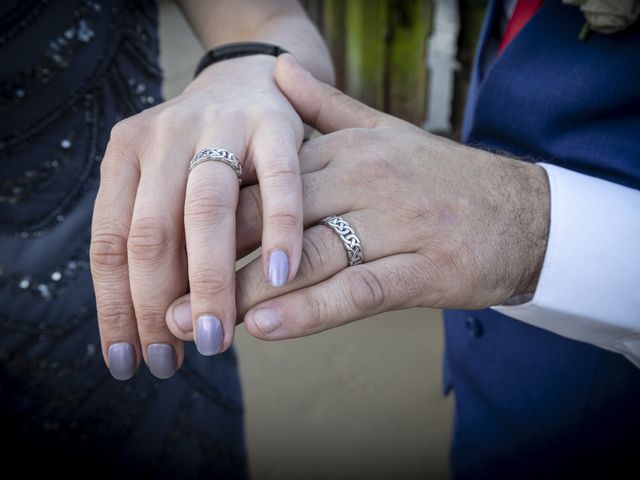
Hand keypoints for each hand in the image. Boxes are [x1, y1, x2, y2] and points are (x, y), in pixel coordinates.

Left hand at [90, 55, 303, 379]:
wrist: (250, 78)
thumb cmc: (205, 151)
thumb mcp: (165, 182)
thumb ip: (157, 239)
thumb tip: (152, 327)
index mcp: (126, 153)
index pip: (109, 243)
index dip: (114, 308)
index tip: (127, 361)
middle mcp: (164, 135)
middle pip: (151, 233)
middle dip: (157, 307)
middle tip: (172, 361)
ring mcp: (219, 125)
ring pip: (206, 210)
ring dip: (209, 281)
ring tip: (215, 337)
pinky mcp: (274, 125)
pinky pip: (278, 184)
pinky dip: (279, 231)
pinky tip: (279, 278)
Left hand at [166, 54, 549, 339]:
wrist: (522, 212)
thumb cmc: (441, 178)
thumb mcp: (383, 131)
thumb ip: (324, 106)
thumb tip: (276, 68)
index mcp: (346, 150)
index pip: (263, 179)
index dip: (210, 212)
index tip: (165, 242)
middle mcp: (364, 181)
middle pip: (275, 219)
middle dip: (215, 257)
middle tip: (165, 294)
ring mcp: (395, 225)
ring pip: (309, 257)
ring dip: (249, 289)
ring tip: (200, 319)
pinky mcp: (423, 268)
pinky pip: (358, 289)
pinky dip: (310, 309)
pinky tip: (267, 326)